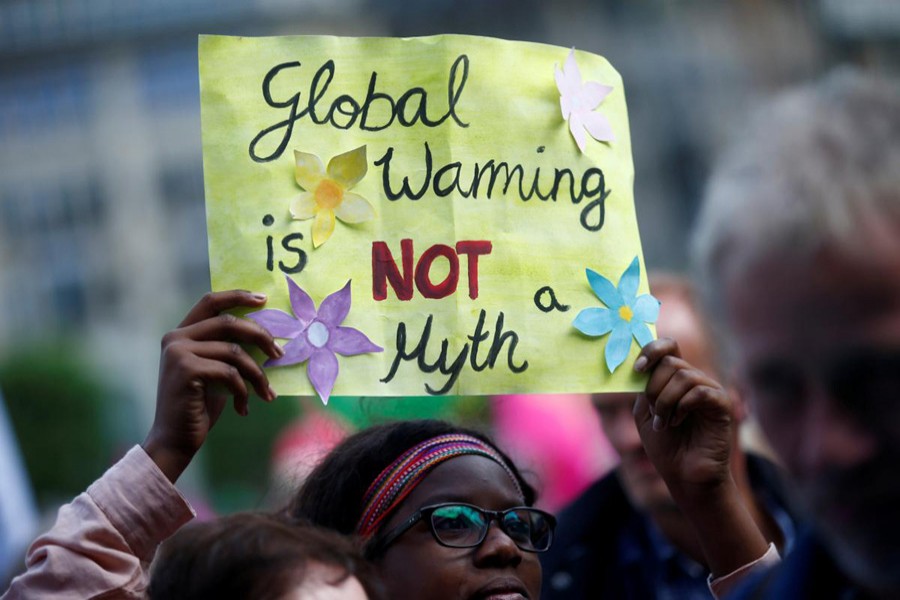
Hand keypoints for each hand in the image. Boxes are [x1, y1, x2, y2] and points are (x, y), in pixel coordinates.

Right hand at [142, 291, 283, 482]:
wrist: (175, 441)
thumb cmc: (199, 407)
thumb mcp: (216, 373)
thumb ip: (228, 351)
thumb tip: (266, 337)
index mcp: (181, 334)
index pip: (211, 302)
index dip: (238, 296)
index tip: (264, 300)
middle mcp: (176, 338)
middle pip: (229, 323)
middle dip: (260, 336)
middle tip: (280, 353)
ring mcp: (178, 353)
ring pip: (234, 351)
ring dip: (257, 374)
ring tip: (265, 393)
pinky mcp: (186, 370)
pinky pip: (229, 373)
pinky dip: (243, 390)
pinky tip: (243, 408)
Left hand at [632, 338, 733, 499]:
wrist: (684, 475)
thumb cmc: (665, 445)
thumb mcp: (644, 412)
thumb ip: (642, 387)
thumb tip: (639, 365)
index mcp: (673, 378)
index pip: (668, 346)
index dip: (651, 350)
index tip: (637, 369)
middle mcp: (693, 379)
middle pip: (670, 362)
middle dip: (654, 387)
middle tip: (654, 412)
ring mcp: (709, 390)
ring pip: (683, 376)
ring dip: (666, 401)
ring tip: (665, 422)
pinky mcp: (722, 404)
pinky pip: (700, 391)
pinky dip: (682, 406)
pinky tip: (678, 421)